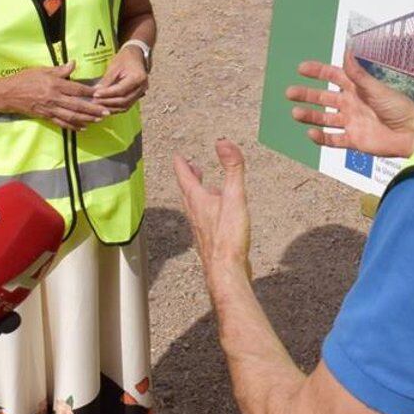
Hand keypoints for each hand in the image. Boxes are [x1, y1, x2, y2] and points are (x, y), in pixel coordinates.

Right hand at [3, 63, 108, 129]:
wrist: (8, 94)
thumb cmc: (25, 79)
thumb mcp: (42, 70)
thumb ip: (60, 70)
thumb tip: (74, 64)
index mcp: (55, 85)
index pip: (77, 90)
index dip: (90, 92)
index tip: (101, 93)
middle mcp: (54, 98)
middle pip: (78, 105)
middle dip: (93, 109)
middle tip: (106, 112)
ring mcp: (50, 109)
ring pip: (72, 116)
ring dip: (86, 119)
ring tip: (98, 120)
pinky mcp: (46, 117)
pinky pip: (62, 123)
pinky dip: (73, 126)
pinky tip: (83, 127)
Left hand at [92, 44, 148, 112]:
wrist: (136, 55)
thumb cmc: (125, 58)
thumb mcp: (114, 66)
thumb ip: (106, 80)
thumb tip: (96, 91)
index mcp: (138, 78)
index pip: (121, 90)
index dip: (107, 94)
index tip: (95, 95)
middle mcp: (142, 87)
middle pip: (124, 101)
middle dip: (108, 103)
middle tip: (94, 102)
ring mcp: (141, 93)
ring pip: (125, 106)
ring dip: (111, 108)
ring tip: (98, 106)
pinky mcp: (137, 96)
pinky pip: (126, 105)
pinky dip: (116, 108)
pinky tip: (105, 107)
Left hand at [173, 139, 251, 285]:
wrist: (226, 271)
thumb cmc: (228, 237)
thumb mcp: (235, 196)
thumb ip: (232, 168)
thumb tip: (223, 142)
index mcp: (198, 201)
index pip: (186, 177)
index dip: (181, 165)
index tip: (178, 156)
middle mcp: (195, 214)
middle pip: (187, 191)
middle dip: (188, 177)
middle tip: (189, 167)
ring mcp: (200, 228)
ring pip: (194, 206)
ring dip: (196, 193)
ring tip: (203, 187)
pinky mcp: (209, 240)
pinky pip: (203, 219)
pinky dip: (206, 209)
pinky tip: (216, 215)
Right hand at [286, 54, 413, 159]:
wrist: (411, 133)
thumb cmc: (398, 107)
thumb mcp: (375, 88)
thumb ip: (358, 74)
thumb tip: (346, 50)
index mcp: (356, 88)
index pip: (333, 76)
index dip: (318, 71)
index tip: (301, 68)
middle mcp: (351, 104)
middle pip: (324, 97)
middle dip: (307, 94)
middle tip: (290, 92)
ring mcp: (351, 122)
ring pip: (324, 118)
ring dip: (310, 115)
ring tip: (295, 113)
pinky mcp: (354, 140)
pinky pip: (333, 139)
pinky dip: (321, 138)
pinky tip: (311, 134)